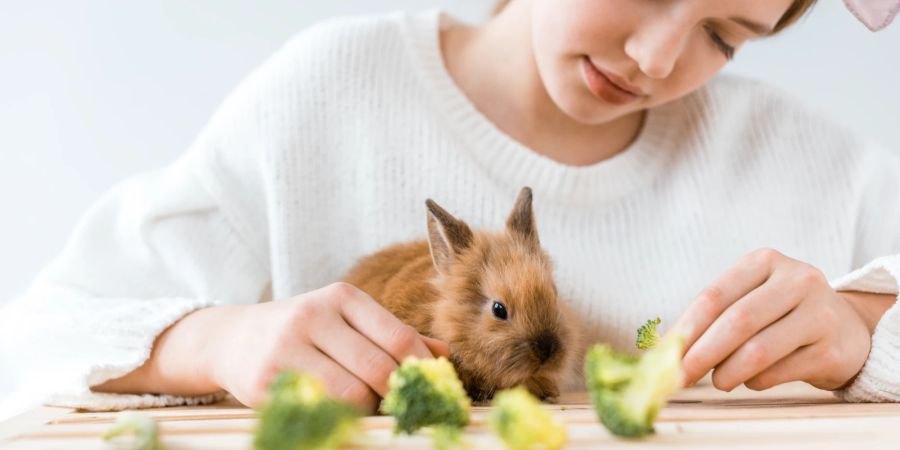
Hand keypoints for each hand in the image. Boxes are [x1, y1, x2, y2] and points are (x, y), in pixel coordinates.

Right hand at [211, 282, 448, 411]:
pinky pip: (320, 409)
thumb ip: (394, 335)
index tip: (427, 383)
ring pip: (352, 394)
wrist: (233, 339)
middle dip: (396, 392)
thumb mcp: (347, 321)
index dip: (420, 367)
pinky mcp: (266, 380)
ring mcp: (286, 348)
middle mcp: (312, 316)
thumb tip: (443, 354)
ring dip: (368, 408)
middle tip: (400, 403)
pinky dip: (339, 417)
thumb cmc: (306, 332)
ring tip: (367, 406)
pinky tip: (339, 411)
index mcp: (340, 296)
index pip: (397, 336)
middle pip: (378, 368)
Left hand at [669, 248, 871, 391]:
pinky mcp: (832, 348)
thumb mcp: (750, 298)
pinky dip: (756, 381)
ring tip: (718, 381)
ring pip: (759, 350)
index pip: (715, 295)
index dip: (687, 328)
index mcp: (764, 261)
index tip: (666, 354)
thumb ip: (713, 317)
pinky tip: (751, 380)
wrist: (846, 328)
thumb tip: (668, 349)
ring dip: (728, 372)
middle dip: (703, 353)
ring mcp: (819, 313)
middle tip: (682, 376)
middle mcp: (797, 280)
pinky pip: (780, 371)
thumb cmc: (781, 314)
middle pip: (737, 321)